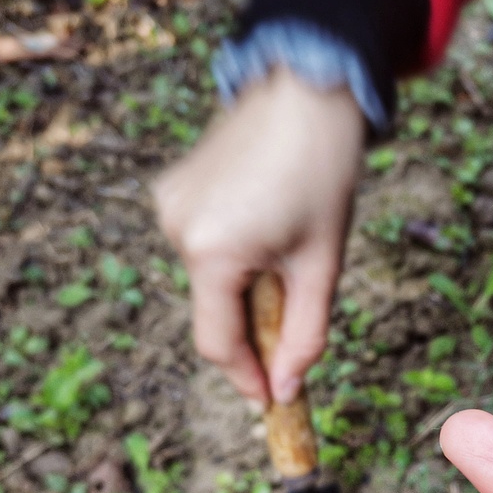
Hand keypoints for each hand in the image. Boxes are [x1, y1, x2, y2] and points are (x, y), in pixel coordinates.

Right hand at [154, 67, 363, 404]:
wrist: (306, 93)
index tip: (271, 399)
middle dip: (253, 331)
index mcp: (213, 253)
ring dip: (244, 290)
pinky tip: (265, 224)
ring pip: (208, 280)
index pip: (218, 343)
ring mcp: (169, 207)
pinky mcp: (171, 191)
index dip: (246, 378)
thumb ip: (305, 336)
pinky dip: (231, 256)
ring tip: (287, 251)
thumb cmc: (322, 175)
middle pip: (214, 312)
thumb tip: (288, 389)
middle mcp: (177, 231)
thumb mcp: (323, 265)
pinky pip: (202, 245)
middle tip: (294, 328)